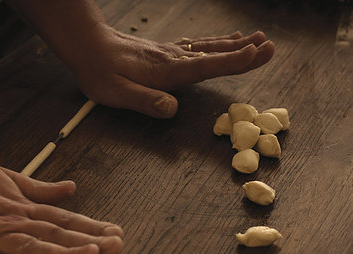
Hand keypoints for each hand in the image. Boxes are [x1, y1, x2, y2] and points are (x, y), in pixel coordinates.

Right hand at [0, 157, 122, 253]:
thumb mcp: (7, 178)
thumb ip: (41, 188)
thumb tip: (71, 189)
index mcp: (22, 207)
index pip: (65, 218)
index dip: (93, 225)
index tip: (116, 231)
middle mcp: (14, 223)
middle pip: (58, 234)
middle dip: (91, 239)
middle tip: (118, 244)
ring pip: (35, 248)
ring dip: (66, 253)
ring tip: (94, 253)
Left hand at [73, 28, 274, 117]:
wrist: (88, 45)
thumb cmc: (100, 71)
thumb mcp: (116, 92)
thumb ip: (144, 100)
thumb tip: (171, 109)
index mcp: (166, 71)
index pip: (205, 66)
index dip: (232, 62)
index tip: (257, 53)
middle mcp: (173, 58)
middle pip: (214, 55)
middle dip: (244, 52)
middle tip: (270, 46)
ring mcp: (170, 52)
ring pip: (208, 48)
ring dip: (234, 46)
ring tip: (256, 39)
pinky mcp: (165, 51)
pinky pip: (197, 46)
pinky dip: (215, 43)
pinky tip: (224, 40)